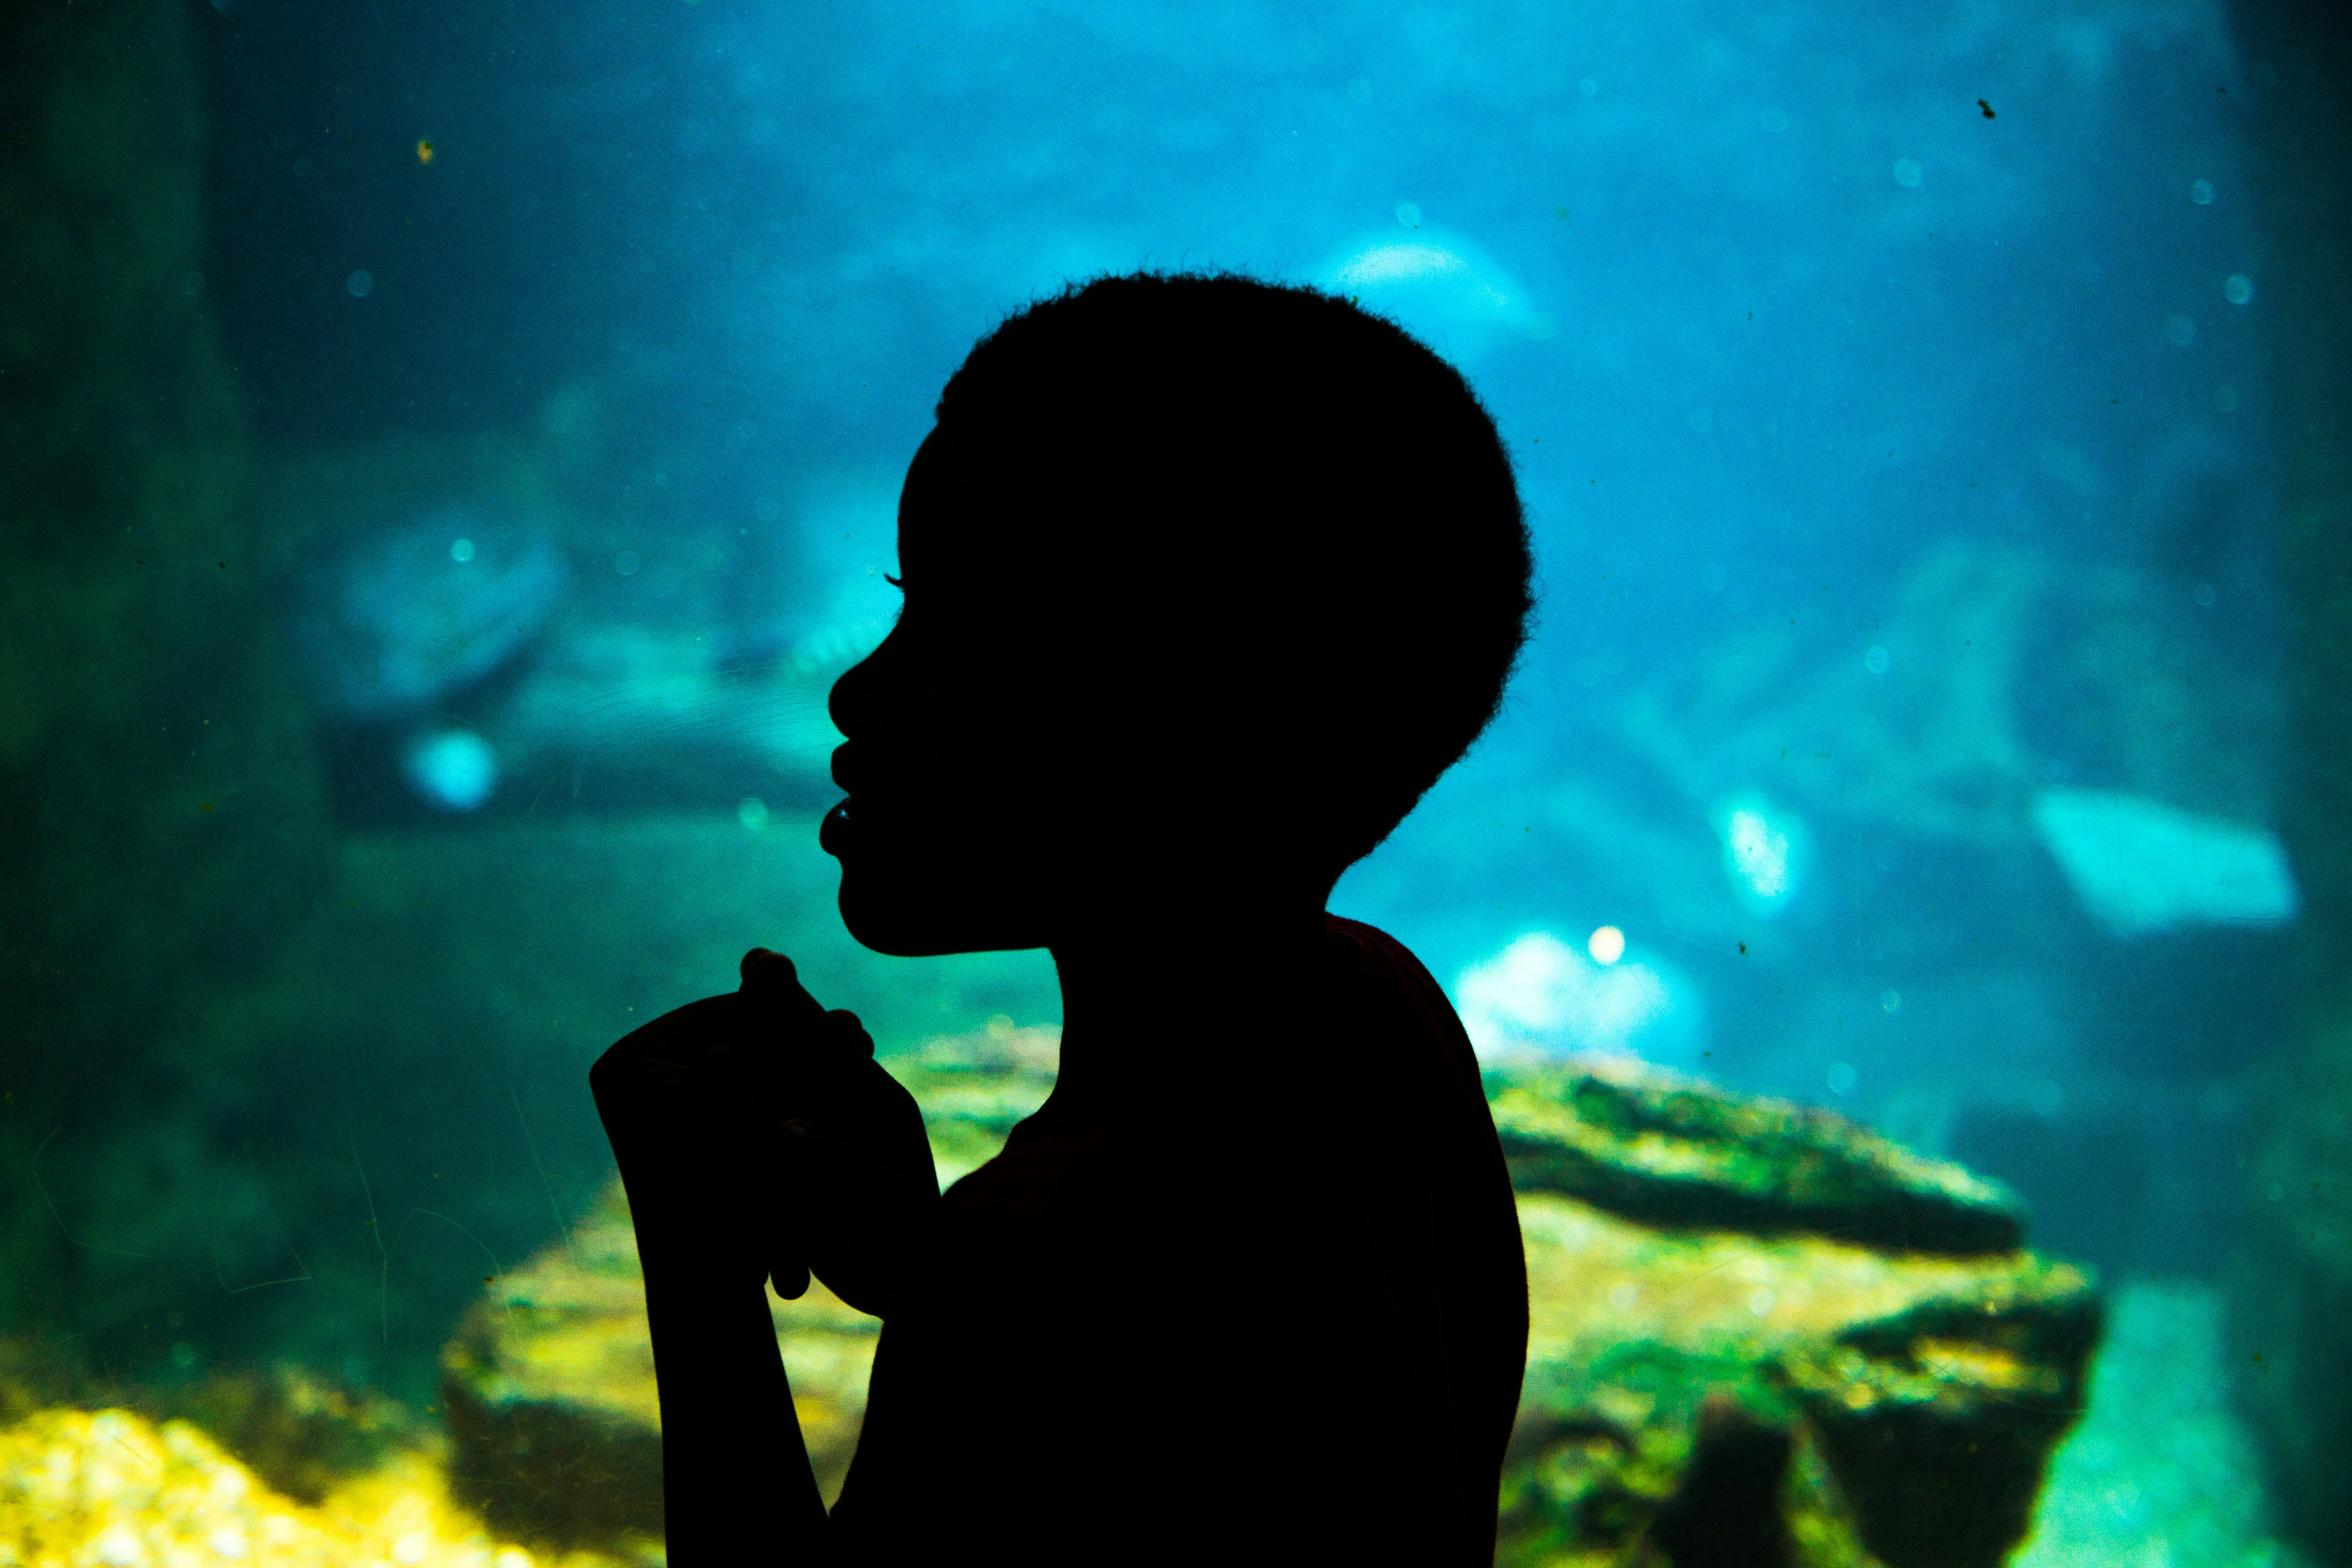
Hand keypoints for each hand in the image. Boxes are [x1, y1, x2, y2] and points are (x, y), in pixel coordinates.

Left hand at [589, 949, 936, 1313]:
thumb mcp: (744, 1079)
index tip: (845, 1020)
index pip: (720, 1012)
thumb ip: (760, 1014)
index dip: (785, 1012)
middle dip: (798, 1045)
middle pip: (733, 1044)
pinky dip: (786, 1107)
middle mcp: (634, 1085)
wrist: (705, 1272)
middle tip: (859, 1038)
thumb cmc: (717, 1171)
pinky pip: (744, 1111)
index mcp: (628, 1059)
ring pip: (744, 1079)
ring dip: (800, 1073)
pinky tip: (838, 1105)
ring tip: (857, 1070)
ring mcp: (658, 1117)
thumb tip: (767, 954)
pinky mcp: (686, 1146)